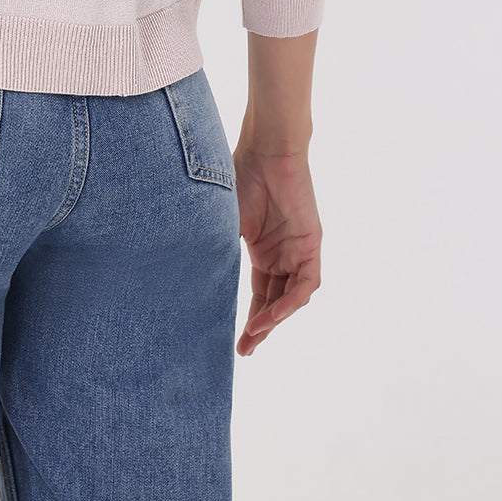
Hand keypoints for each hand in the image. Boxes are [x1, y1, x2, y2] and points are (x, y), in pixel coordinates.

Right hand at [233, 143, 321, 355]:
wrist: (265, 150)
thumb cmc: (239, 177)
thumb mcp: (224, 223)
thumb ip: (216, 251)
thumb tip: (190, 281)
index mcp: (261, 249)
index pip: (259, 294)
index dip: (249, 319)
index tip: (235, 344)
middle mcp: (281, 254)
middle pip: (275, 301)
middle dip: (260, 328)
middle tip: (244, 350)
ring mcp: (298, 250)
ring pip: (291, 297)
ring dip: (274, 319)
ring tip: (254, 335)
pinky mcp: (311, 244)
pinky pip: (306, 284)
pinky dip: (291, 302)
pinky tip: (273, 315)